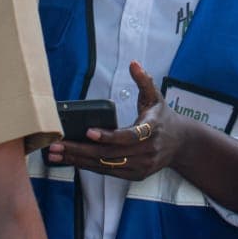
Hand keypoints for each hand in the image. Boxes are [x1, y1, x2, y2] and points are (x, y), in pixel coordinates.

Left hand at [46, 62, 188, 180]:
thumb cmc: (162, 117)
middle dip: (80, 150)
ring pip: (106, 165)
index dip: (108, 136)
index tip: (88, 131)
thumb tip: (133, 63)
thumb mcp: (156, 96)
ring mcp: (141, 166)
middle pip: (110, 154)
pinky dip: (89, 167)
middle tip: (57, 145)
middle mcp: (147, 151)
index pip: (128, 136)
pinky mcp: (136, 175)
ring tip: (57, 155)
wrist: (180, 143)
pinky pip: (109, 172)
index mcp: (151, 129)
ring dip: (79, 161)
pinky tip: (73, 161)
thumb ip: (144, 80)